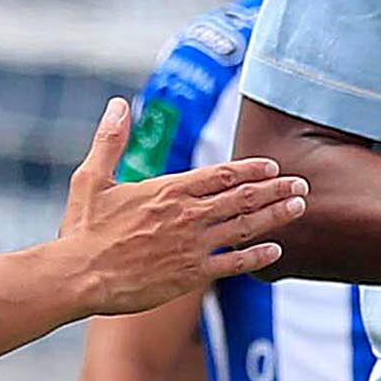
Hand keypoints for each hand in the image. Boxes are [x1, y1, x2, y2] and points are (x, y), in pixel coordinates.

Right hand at [52, 97, 300, 314]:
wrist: (78, 276)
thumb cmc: (83, 229)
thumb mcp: (91, 177)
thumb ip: (110, 140)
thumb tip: (117, 104)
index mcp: (168, 189)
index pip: (221, 174)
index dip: (250, 169)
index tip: (272, 166)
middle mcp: (187, 215)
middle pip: (242, 197)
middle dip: (275, 189)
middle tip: (301, 184)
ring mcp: (193, 246)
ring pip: (245, 227)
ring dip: (275, 216)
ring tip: (299, 207)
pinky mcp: (191, 275)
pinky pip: (234, 264)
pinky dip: (258, 257)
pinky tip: (277, 251)